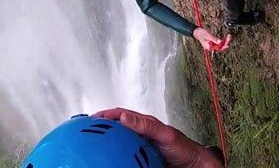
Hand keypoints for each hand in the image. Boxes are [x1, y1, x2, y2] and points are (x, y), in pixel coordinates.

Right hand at [92, 108, 224, 167]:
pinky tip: (111, 164)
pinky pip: (125, 159)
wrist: (193, 167)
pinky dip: (116, 160)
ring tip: (93, 152)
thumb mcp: (164, 134)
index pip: (119, 116)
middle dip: (100, 130)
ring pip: (119, 146)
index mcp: (143, 124)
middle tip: (85, 134)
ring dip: (107, 147)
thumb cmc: (183, 147)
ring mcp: (139, 148)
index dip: (104, 116)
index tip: (91, 119)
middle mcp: (139, 135)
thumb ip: (145, 125)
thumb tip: (125, 116)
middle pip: (115, 130)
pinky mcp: (141, 161)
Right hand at [192, 27, 229, 51]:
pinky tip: (226, 38)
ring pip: (220, 46)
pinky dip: (223, 41)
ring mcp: (212, 46)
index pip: (217, 49)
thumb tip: (219, 42)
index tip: (227, 45)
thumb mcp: (207, 35)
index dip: (222, 47)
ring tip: (229, 36)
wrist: (197, 32)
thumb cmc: (201, 33)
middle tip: (229, 38)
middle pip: (220, 48)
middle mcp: (210, 48)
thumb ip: (213, 39)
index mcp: (208, 47)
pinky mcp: (213, 43)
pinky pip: (219, 44)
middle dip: (225, 43)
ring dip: (225, 42)